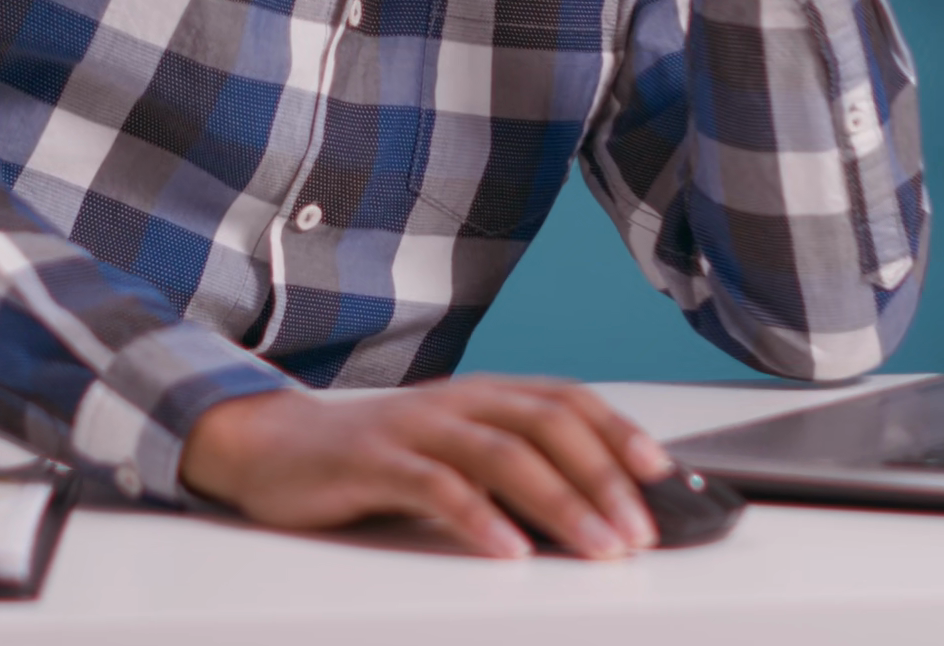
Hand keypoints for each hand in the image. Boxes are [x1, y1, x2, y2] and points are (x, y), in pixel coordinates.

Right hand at [180, 373, 673, 559]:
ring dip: (560, 501)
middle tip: (643, 529)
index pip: (567, 399)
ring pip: (502, 453)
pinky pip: (436, 485)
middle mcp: (458, 399)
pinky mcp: (375, 460)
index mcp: (483, 393)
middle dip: (604, 477)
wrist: (276, 447)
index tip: (666, 474)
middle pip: (547, 424)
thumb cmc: (378, 455)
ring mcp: (416, 425)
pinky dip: (479, 518)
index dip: (620, 432)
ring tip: (600, 547)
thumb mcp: (454, 452)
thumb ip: (511, 467)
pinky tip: (509, 551)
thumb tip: (597, 510)